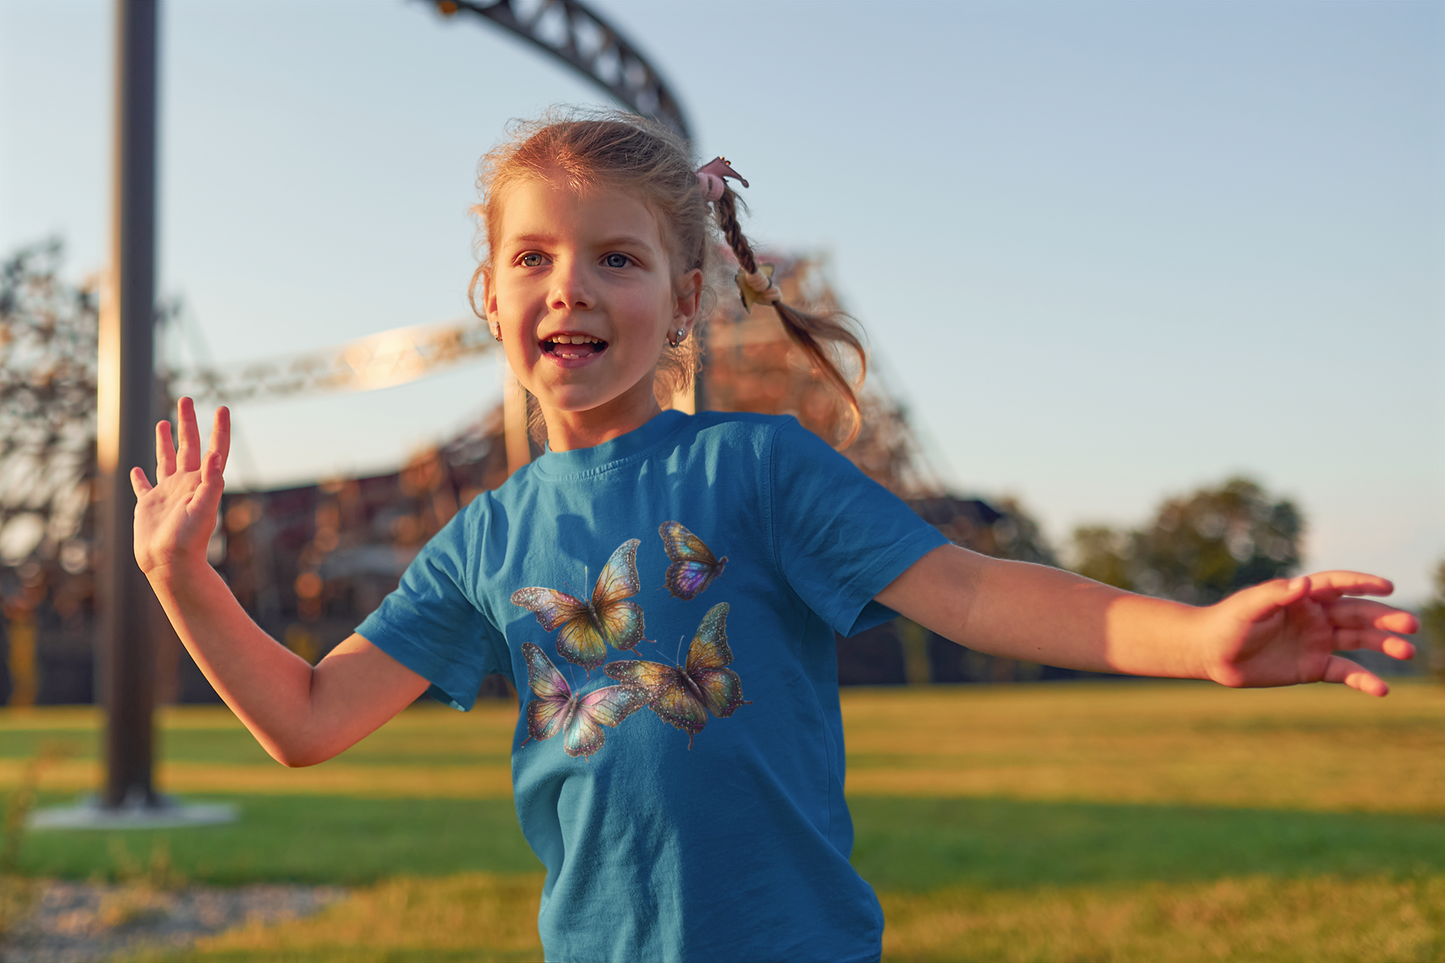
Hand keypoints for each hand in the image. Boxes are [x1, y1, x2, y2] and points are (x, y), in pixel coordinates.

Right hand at [130, 398, 229, 577]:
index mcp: (202, 482)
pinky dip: (140, 478)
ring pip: (166, 460)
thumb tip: (216, 455)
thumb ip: (211, 482)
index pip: (214, 449)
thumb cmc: (189, 540)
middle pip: (188, 446)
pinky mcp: (149, 505)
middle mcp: (185, 484)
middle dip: (187, 422)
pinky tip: (136, 470)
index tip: (223, 407)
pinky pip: (144, 487)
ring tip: (164, 423)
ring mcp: (167, 494)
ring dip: (165, 441)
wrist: (170, 564)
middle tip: (185, 398)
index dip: (219, 429)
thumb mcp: (204, 508)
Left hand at [1199, 572, 1417, 696]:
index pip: (1338, 586)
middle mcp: (1315, 617)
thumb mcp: (1248, 607)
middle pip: (1358, 614)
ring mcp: (1317, 642)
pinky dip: (1364, 680)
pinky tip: (1381, 690)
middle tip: (1410, 625)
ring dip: (1384, 645)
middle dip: (1385, 619)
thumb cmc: (1226, 623)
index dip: (1362, 584)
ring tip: (1407, 651)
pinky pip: (1345, 672)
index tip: (1387, 587)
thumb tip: (1303, 584)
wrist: (1211, 654)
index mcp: (1301, 597)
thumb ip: (1275, 595)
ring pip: (1359, 641)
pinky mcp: (1313, 667)